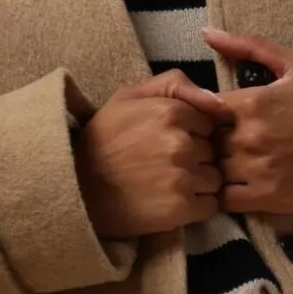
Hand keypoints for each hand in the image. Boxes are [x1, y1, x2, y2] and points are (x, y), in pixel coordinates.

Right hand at [74, 70, 231, 239]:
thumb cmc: (102, 140)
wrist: (75, 188)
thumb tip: (217, 101)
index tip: (168, 142)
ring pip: (213, 179)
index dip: (192, 134)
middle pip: (212, 152)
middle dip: (196, 158)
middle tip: (164, 165)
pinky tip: (171, 203)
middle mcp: (180, 143)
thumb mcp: (128, 97)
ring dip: (198, 183)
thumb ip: (174, 84)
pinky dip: (196, 207)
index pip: (208, 124)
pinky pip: (210, 206)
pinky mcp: (180, 209)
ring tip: (167, 185)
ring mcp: (181, 177)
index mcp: (171, 112)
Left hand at [203, 29, 292, 214]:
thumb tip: (208, 33)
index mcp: (250, 103)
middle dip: (209, 141)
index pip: (201, 108)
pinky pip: (224, 200)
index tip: (216, 117)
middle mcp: (248, 137)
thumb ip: (249, 47)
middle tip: (223, 142)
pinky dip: (224, 194)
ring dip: (215, 168)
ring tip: (230, 164)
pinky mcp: (266, 198)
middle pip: (204, 141)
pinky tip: (236, 186)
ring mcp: (256, 170)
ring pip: (212, 170)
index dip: (203, 114)